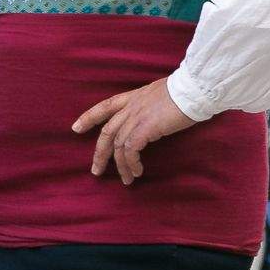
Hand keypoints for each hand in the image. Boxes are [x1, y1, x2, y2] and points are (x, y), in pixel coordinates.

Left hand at [71, 78, 198, 184]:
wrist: (193, 89)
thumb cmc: (184, 92)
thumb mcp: (159, 95)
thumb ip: (149, 106)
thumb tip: (151, 118)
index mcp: (132, 97)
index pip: (104, 106)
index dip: (88, 117)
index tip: (76, 128)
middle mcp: (130, 107)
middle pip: (106, 132)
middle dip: (99, 153)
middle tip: (96, 170)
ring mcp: (136, 117)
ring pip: (118, 145)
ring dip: (121, 166)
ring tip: (126, 180)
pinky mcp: (144, 128)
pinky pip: (130, 150)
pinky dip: (131, 163)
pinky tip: (137, 172)